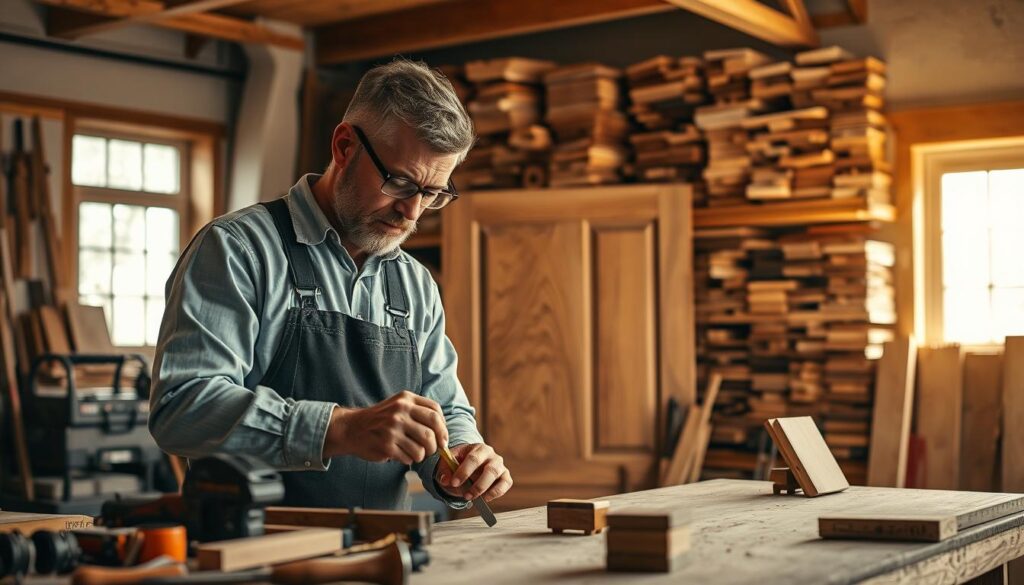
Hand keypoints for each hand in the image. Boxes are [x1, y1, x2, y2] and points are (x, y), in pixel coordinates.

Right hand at [324, 391, 447, 464]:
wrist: (353, 428)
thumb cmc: (381, 419)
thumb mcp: (399, 405)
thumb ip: (420, 412)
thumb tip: (444, 433)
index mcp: (406, 399)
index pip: (435, 412)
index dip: (443, 427)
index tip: (443, 438)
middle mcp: (400, 411)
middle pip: (432, 431)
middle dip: (437, 444)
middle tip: (434, 450)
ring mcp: (392, 428)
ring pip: (422, 448)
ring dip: (422, 455)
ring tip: (416, 454)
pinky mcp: (386, 445)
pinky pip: (409, 458)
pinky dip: (409, 460)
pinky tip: (402, 455)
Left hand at [436, 443, 511, 501]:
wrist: (469, 464)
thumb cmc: (459, 462)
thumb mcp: (448, 463)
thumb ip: (444, 470)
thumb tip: (445, 480)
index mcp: (478, 448)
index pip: (473, 458)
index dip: (464, 471)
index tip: (453, 483)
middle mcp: (492, 456)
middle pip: (489, 469)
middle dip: (477, 485)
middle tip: (465, 495)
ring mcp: (500, 466)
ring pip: (497, 477)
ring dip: (484, 489)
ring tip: (471, 498)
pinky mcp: (505, 477)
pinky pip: (505, 484)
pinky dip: (496, 492)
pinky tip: (485, 498)